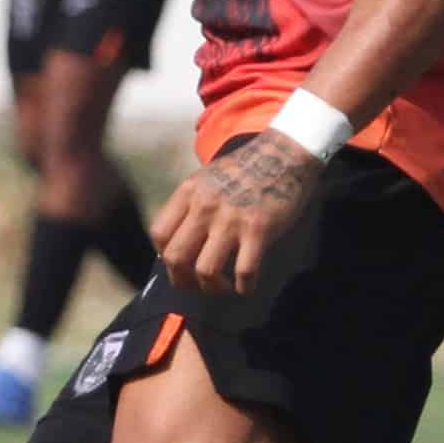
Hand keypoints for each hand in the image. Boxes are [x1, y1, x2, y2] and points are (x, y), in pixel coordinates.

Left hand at [151, 133, 324, 300]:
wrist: (284, 155)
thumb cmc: (245, 169)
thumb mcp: (207, 178)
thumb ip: (191, 204)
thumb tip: (181, 239)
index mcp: (189, 193)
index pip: (159, 234)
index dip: (165, 256)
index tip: (180, 264)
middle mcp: (204, 207)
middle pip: (176, 258)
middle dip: (183, 281)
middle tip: (197, 285)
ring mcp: (231, 220)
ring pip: (205, 271)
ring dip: (212, 288)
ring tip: (223, 288)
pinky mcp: (258, 230)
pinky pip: (244, 272)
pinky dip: (244, 288)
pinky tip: (247, 287)